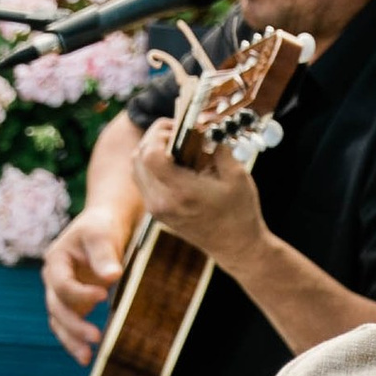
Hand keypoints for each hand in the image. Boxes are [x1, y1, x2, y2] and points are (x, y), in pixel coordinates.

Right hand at [42, 202, 125, 365]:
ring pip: (59, 322)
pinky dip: (76, 341)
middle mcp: (54, 280)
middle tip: (97, 337)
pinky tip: (89, 355)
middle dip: (74, 325)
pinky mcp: (75, 304)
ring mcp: (63, 294)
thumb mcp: (103, 233)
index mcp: (56, 261)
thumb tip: (112, 276)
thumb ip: (105, 254)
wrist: (107, 225)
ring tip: (88, 357)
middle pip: (56, 308)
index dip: (80, 293)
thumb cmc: (103, 225)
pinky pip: (69, 327)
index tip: (103, 296)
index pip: (62, 284)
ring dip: (71, 341)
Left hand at [132, 120, 269, 269]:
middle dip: (154, 137)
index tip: (177, 128)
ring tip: (174, 144)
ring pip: (135, 168)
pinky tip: (172, 160)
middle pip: (138, 157)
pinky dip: (150, 164)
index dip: (159, 133)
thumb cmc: (240, 213)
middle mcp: (162, 202)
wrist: (236, 247)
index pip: (151, 154)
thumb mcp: (237, 175)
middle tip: (176, 131)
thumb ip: (218, 147)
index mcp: (181, 192)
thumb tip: (204, 127)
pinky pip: (142, 180)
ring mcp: (156, 209)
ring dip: (149, 149)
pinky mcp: (156, 212)